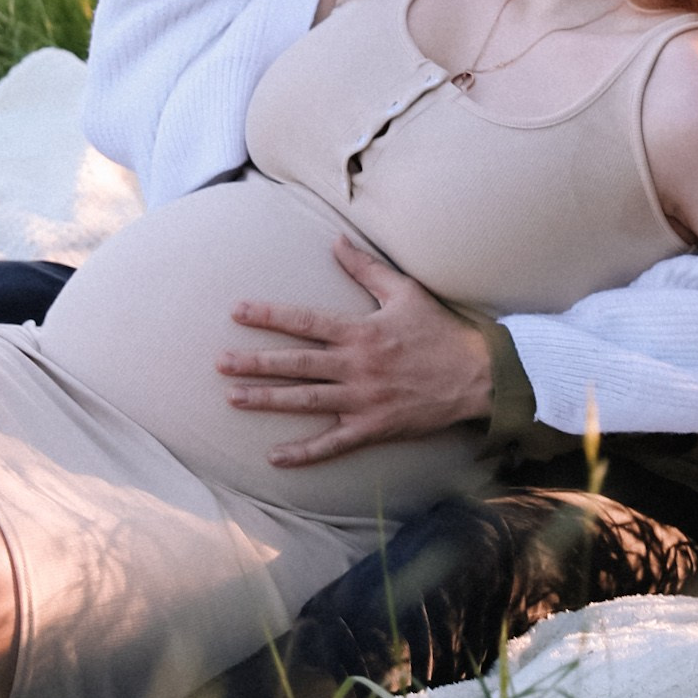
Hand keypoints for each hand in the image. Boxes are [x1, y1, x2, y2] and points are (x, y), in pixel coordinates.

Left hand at [216, 234, 492, 466]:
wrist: (478, 376)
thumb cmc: (441, 332)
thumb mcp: (405, 292)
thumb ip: (366, 269)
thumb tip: (336, 241)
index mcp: (361, 331)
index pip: (305, 322)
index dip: (269, 316)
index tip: (237, 311)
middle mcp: (357, 366)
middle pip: (297, 364)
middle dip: (255, 362)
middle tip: (219, 362)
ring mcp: (364, 399)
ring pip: (306, 401)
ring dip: (268, 400)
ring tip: (233, 398)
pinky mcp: (374, 427)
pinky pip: (333, 443)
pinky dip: (304, 453)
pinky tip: (274, 456)